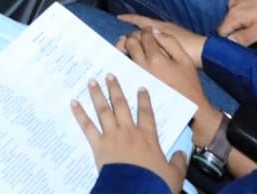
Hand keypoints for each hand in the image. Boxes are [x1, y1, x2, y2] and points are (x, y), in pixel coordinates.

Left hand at [71, 79, 186, 190]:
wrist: (137, 191)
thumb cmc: (156, 183)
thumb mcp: (174, 174)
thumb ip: (179, 162)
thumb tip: (183, 154)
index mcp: (148, 138)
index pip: (146, 114)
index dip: (144, 100)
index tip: (141, 87)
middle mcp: (129, 132)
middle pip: (121, 106)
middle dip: (115, 89)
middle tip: (109, 75)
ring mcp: (113, 137)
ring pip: (104, 111)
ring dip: (98, 95)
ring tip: (92, 81)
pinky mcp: (99, 146)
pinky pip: (88, 127)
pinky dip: (80, 114)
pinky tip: (74, 103)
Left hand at [112, 27, 208, 110]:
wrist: (187, 106)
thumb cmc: (188, 83)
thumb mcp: (185, 59)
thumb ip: (170, 42)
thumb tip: (155, 31)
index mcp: (156, 58)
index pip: (145, 36)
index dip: (147, 31)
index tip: (149, 31)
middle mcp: (142, 66)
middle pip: (131, 43)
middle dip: (134, 36)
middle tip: (140, 38)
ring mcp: (136, 75)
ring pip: (123, 54)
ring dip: (125, 46)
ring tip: (129, 44)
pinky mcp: (134, 83)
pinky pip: (123, 66)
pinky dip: (122, 59)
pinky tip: (127, 57)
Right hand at [115, 16, 206, 68]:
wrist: (206, 53)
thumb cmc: (188, 48)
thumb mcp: (168, 43)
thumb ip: (152, 40)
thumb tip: (135, 38)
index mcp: (160, 27)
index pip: (140, 20)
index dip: (129, 18)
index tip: (118, 17)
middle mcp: (164, 27)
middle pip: (144, 27)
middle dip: (133, 31)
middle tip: (122, 39)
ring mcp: (171, 33)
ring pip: (151, 33)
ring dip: (142, 37)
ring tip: (133, 45)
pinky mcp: (176, 41)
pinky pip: (158, 39)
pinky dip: (151, 42)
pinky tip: (150, 50)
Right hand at [218, 0, 256, 45]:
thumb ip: (242, 39)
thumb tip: (228, 45)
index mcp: (233, 14)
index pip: (221, 34)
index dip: (232, 41)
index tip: (245, 43)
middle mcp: (232, 4)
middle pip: (227, 26)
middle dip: (238, 33)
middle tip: (255, 34)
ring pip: (234, 20)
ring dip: (244, 25)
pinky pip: (240, 12)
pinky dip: (247, 18)